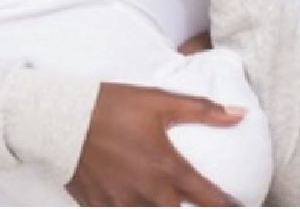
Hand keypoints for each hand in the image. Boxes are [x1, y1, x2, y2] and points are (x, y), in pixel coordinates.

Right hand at [67, 83, 243, 205]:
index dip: (229, 207)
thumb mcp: (157, 101)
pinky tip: (125, 195)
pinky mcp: (100, 207)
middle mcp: (150, 193)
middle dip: (184, 205)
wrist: (60, 118)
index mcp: (169, 169)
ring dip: (154, 205)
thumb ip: (201, 110)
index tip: (239, 207)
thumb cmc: (110, 107)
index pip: (212, 201)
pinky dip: (127, 206)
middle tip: (185, 195)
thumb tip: (239, 114)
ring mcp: (123, 204)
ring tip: (151, 192)